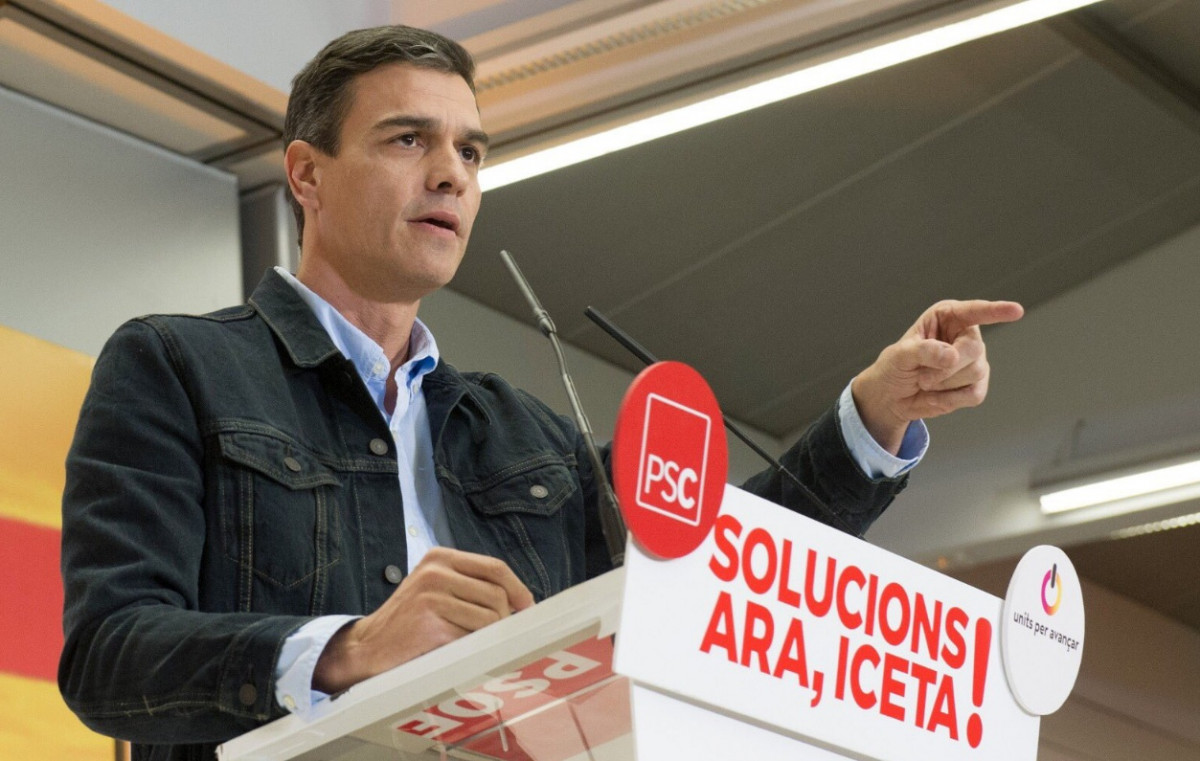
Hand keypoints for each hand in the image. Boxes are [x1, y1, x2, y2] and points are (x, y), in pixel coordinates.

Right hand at [313, 548, 533, 693]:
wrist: (367, 647)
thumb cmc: (409, 621)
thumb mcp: (436, 588)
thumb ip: (470, 586)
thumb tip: (520, 600)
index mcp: (439, 557)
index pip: (494, 567)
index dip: (517, 588)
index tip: (527, 606)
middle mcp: (435, 572)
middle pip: (496, 594)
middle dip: (503, 618)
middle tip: (494, 634)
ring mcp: (431, 597)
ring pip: (489, 618)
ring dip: (487, 637)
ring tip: (469, 643)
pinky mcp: (430, 624)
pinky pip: (471, 638)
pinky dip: (471, 649)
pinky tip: (455, 651)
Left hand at [851, 299, 1023, 453]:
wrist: (892, 396)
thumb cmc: (895, 367)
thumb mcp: (899, 355)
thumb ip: (923, 351)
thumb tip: (952, 356)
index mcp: (948, 317)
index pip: (975, 311)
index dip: (996, 311)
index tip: (1016, 311)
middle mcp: (965, 336)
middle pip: (974, 349)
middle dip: (946, 367)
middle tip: (922, 377)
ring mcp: (974, 361)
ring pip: (975, 372)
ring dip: (943, 383)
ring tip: (924, 382)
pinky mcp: (975, 385)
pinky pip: (975, 394)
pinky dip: (951, 400)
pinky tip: (934, 397)